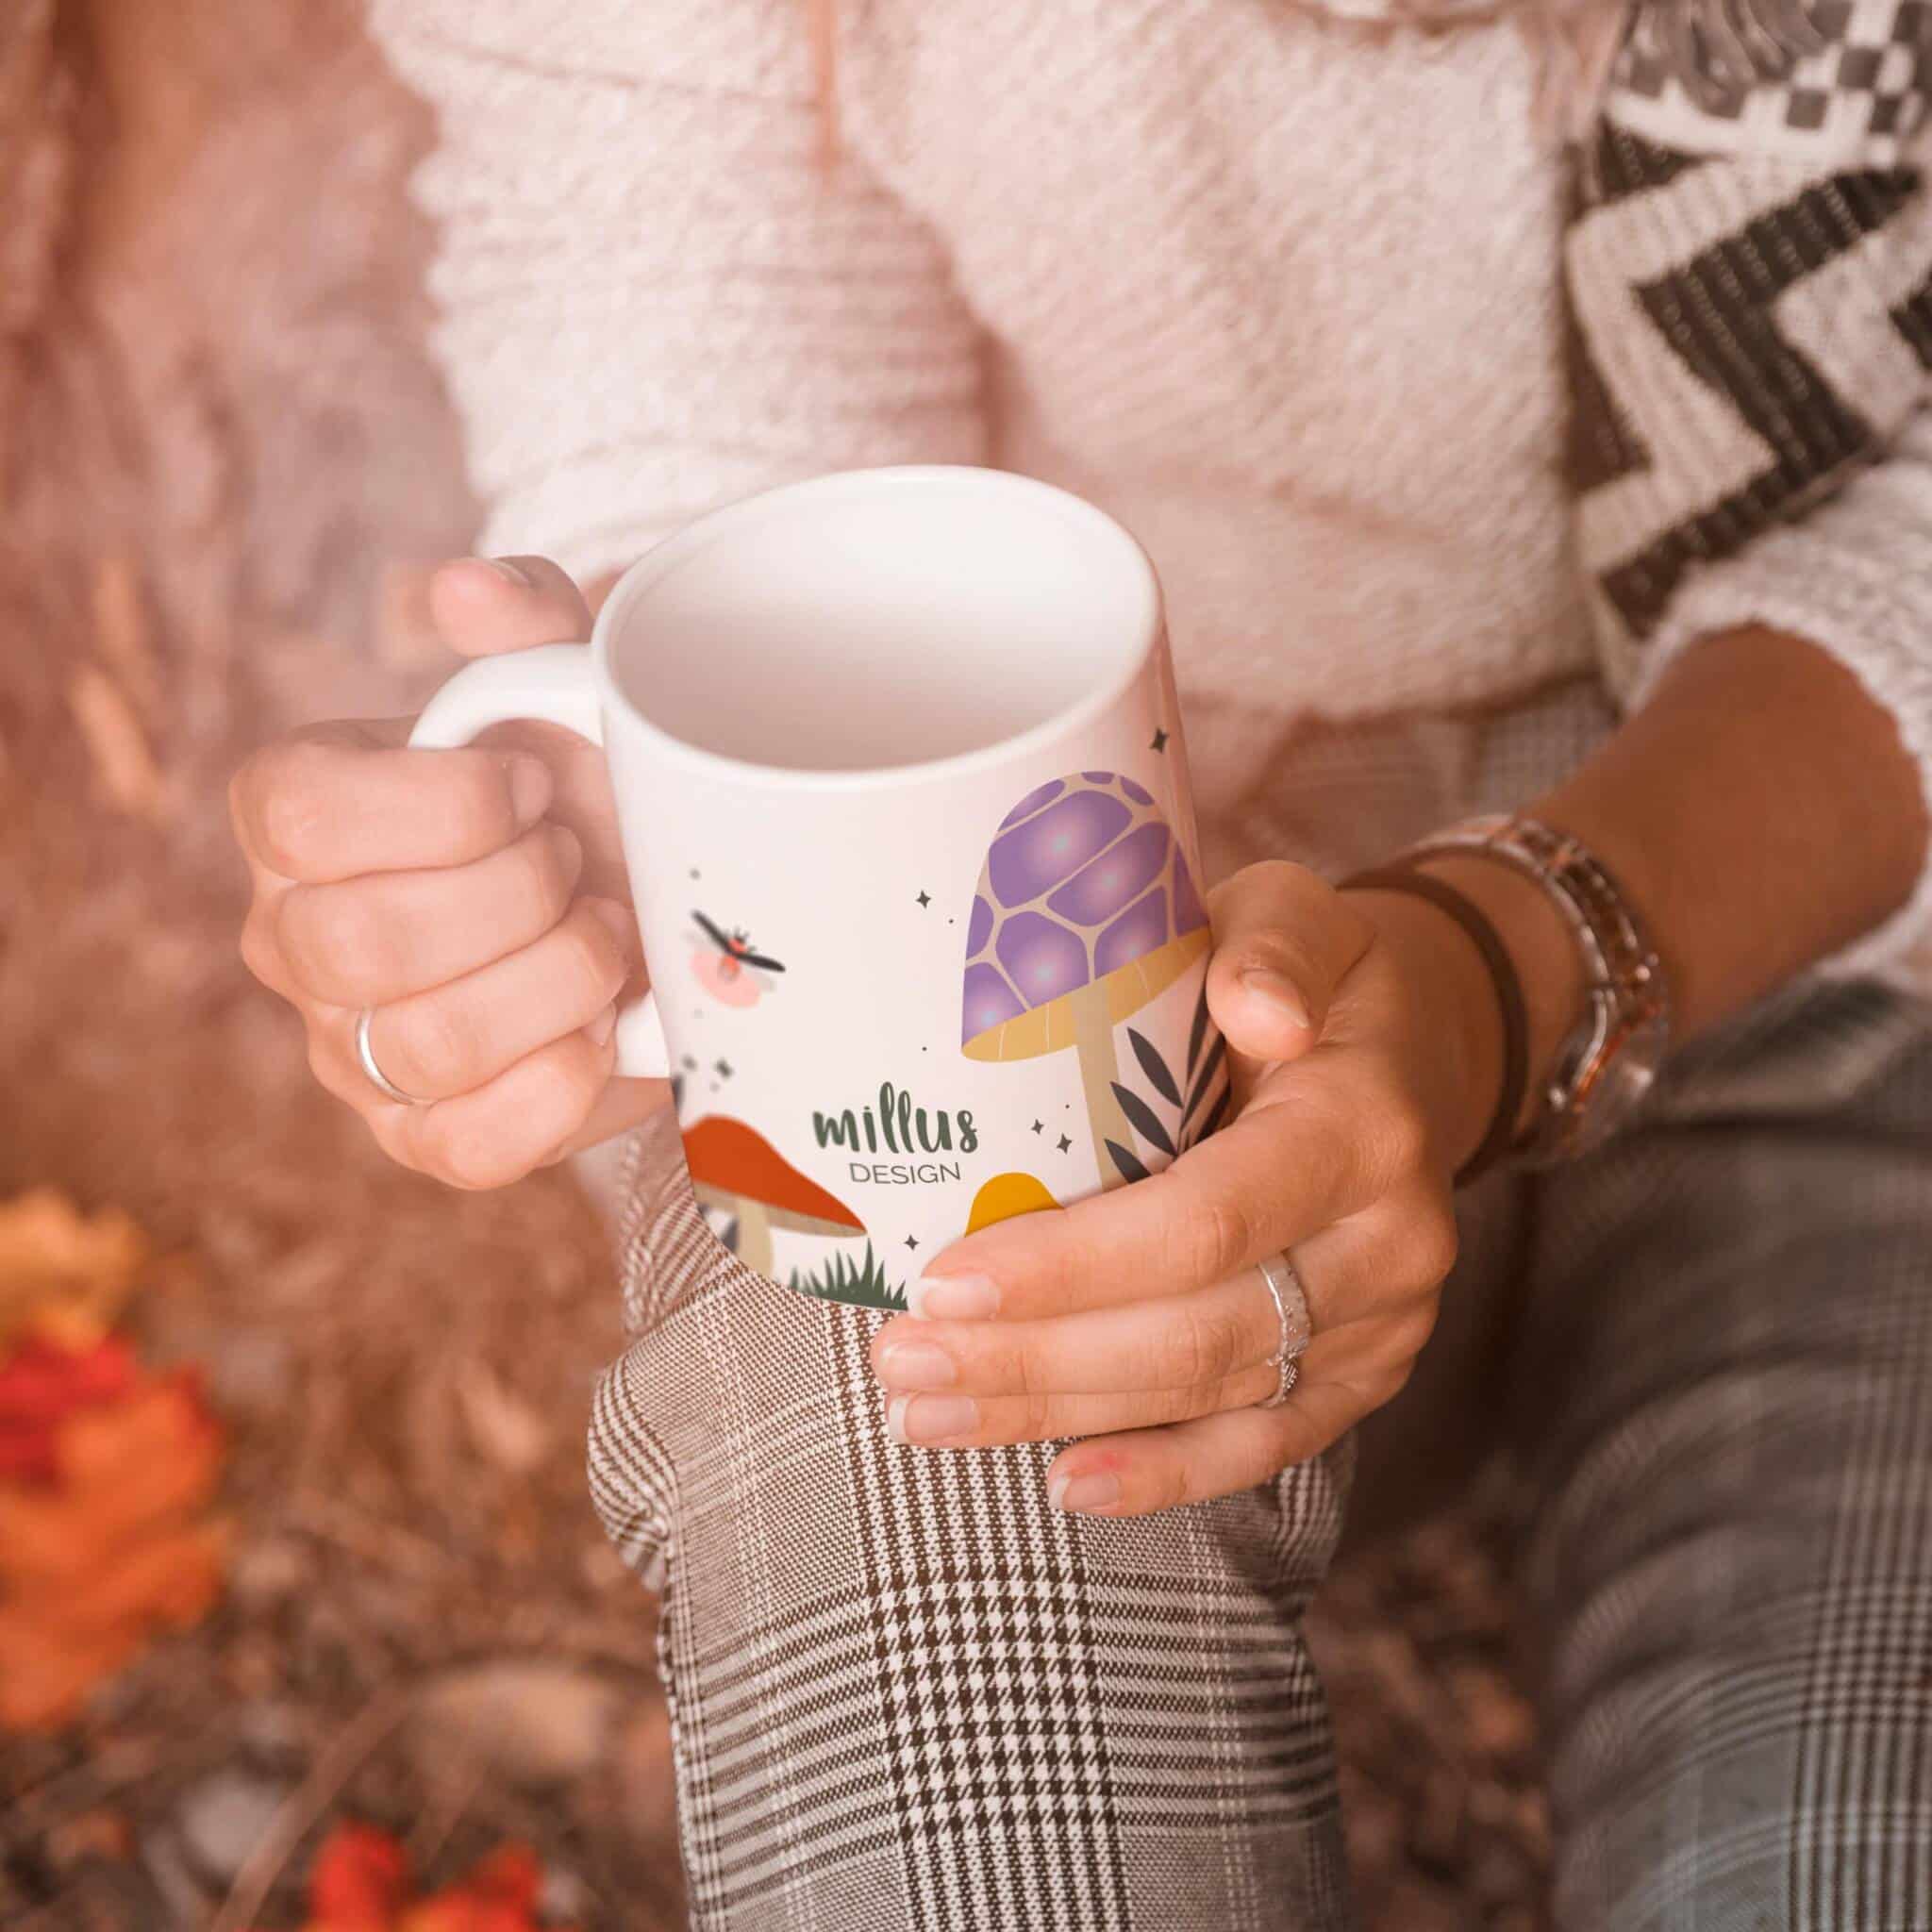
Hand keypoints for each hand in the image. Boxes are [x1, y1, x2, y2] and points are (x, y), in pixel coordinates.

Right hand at [230, 557, 665, 1186]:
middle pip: (362, 941)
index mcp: (294, 815)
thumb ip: (523, 620)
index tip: (541, 782)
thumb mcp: (565, 682)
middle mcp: (296, 939)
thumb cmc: (580, 784)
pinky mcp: (425, 1139)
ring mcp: (352, 1052)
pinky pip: (473, 1146)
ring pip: (427, 1045)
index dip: (449, 803)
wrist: (636, 899)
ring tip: (605, 935)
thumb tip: (466, 589)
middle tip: (581, 861)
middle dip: (518, 894)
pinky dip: (567, 1084)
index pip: (301, 817)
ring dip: (557, 981)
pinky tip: (606, 1026)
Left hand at [868, 860, 1509, 1514]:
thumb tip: (1254, 1006)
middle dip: (1034, 1360)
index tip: (943, 1280)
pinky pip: (1264, 1445)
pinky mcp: (1364, 1375)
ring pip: (1208, 1396)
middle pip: (1193, 1332)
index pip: (1205, 1221)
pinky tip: (1066, 1483)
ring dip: (1060, 1414)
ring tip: (929, 1411)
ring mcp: (1383, 1325)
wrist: (1414, 1051)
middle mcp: (1390, 1242)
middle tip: (902, 1361)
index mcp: (1362, 1126)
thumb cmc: (1319, 978)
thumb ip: (1270, 946)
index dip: (1073, 1267)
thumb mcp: (1300, 916)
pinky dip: (1163, 1475)